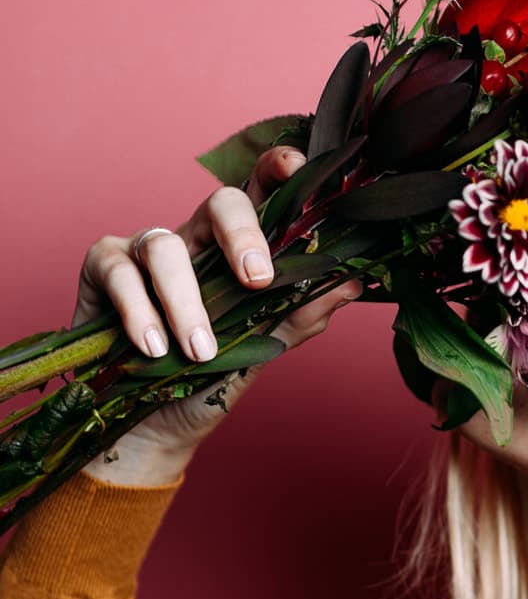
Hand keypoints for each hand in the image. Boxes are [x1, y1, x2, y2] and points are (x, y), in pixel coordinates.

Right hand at [74, 147, 362, 470]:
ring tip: (200, 351)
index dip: (275, 170)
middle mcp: (196, 241)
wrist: (155, 430)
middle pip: (220, 202)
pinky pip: (119, 272)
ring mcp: (146, 250)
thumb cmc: (207, 381)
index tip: (295, 167)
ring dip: (185, 301)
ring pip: (166, 246)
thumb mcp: (259, 350)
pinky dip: (138, 311)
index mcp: (237, 252)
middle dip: (241, 233)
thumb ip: (300, 315)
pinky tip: (154, 347)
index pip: (262, 198)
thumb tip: (353, 282)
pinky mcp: (102, 270)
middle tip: (256, 280)